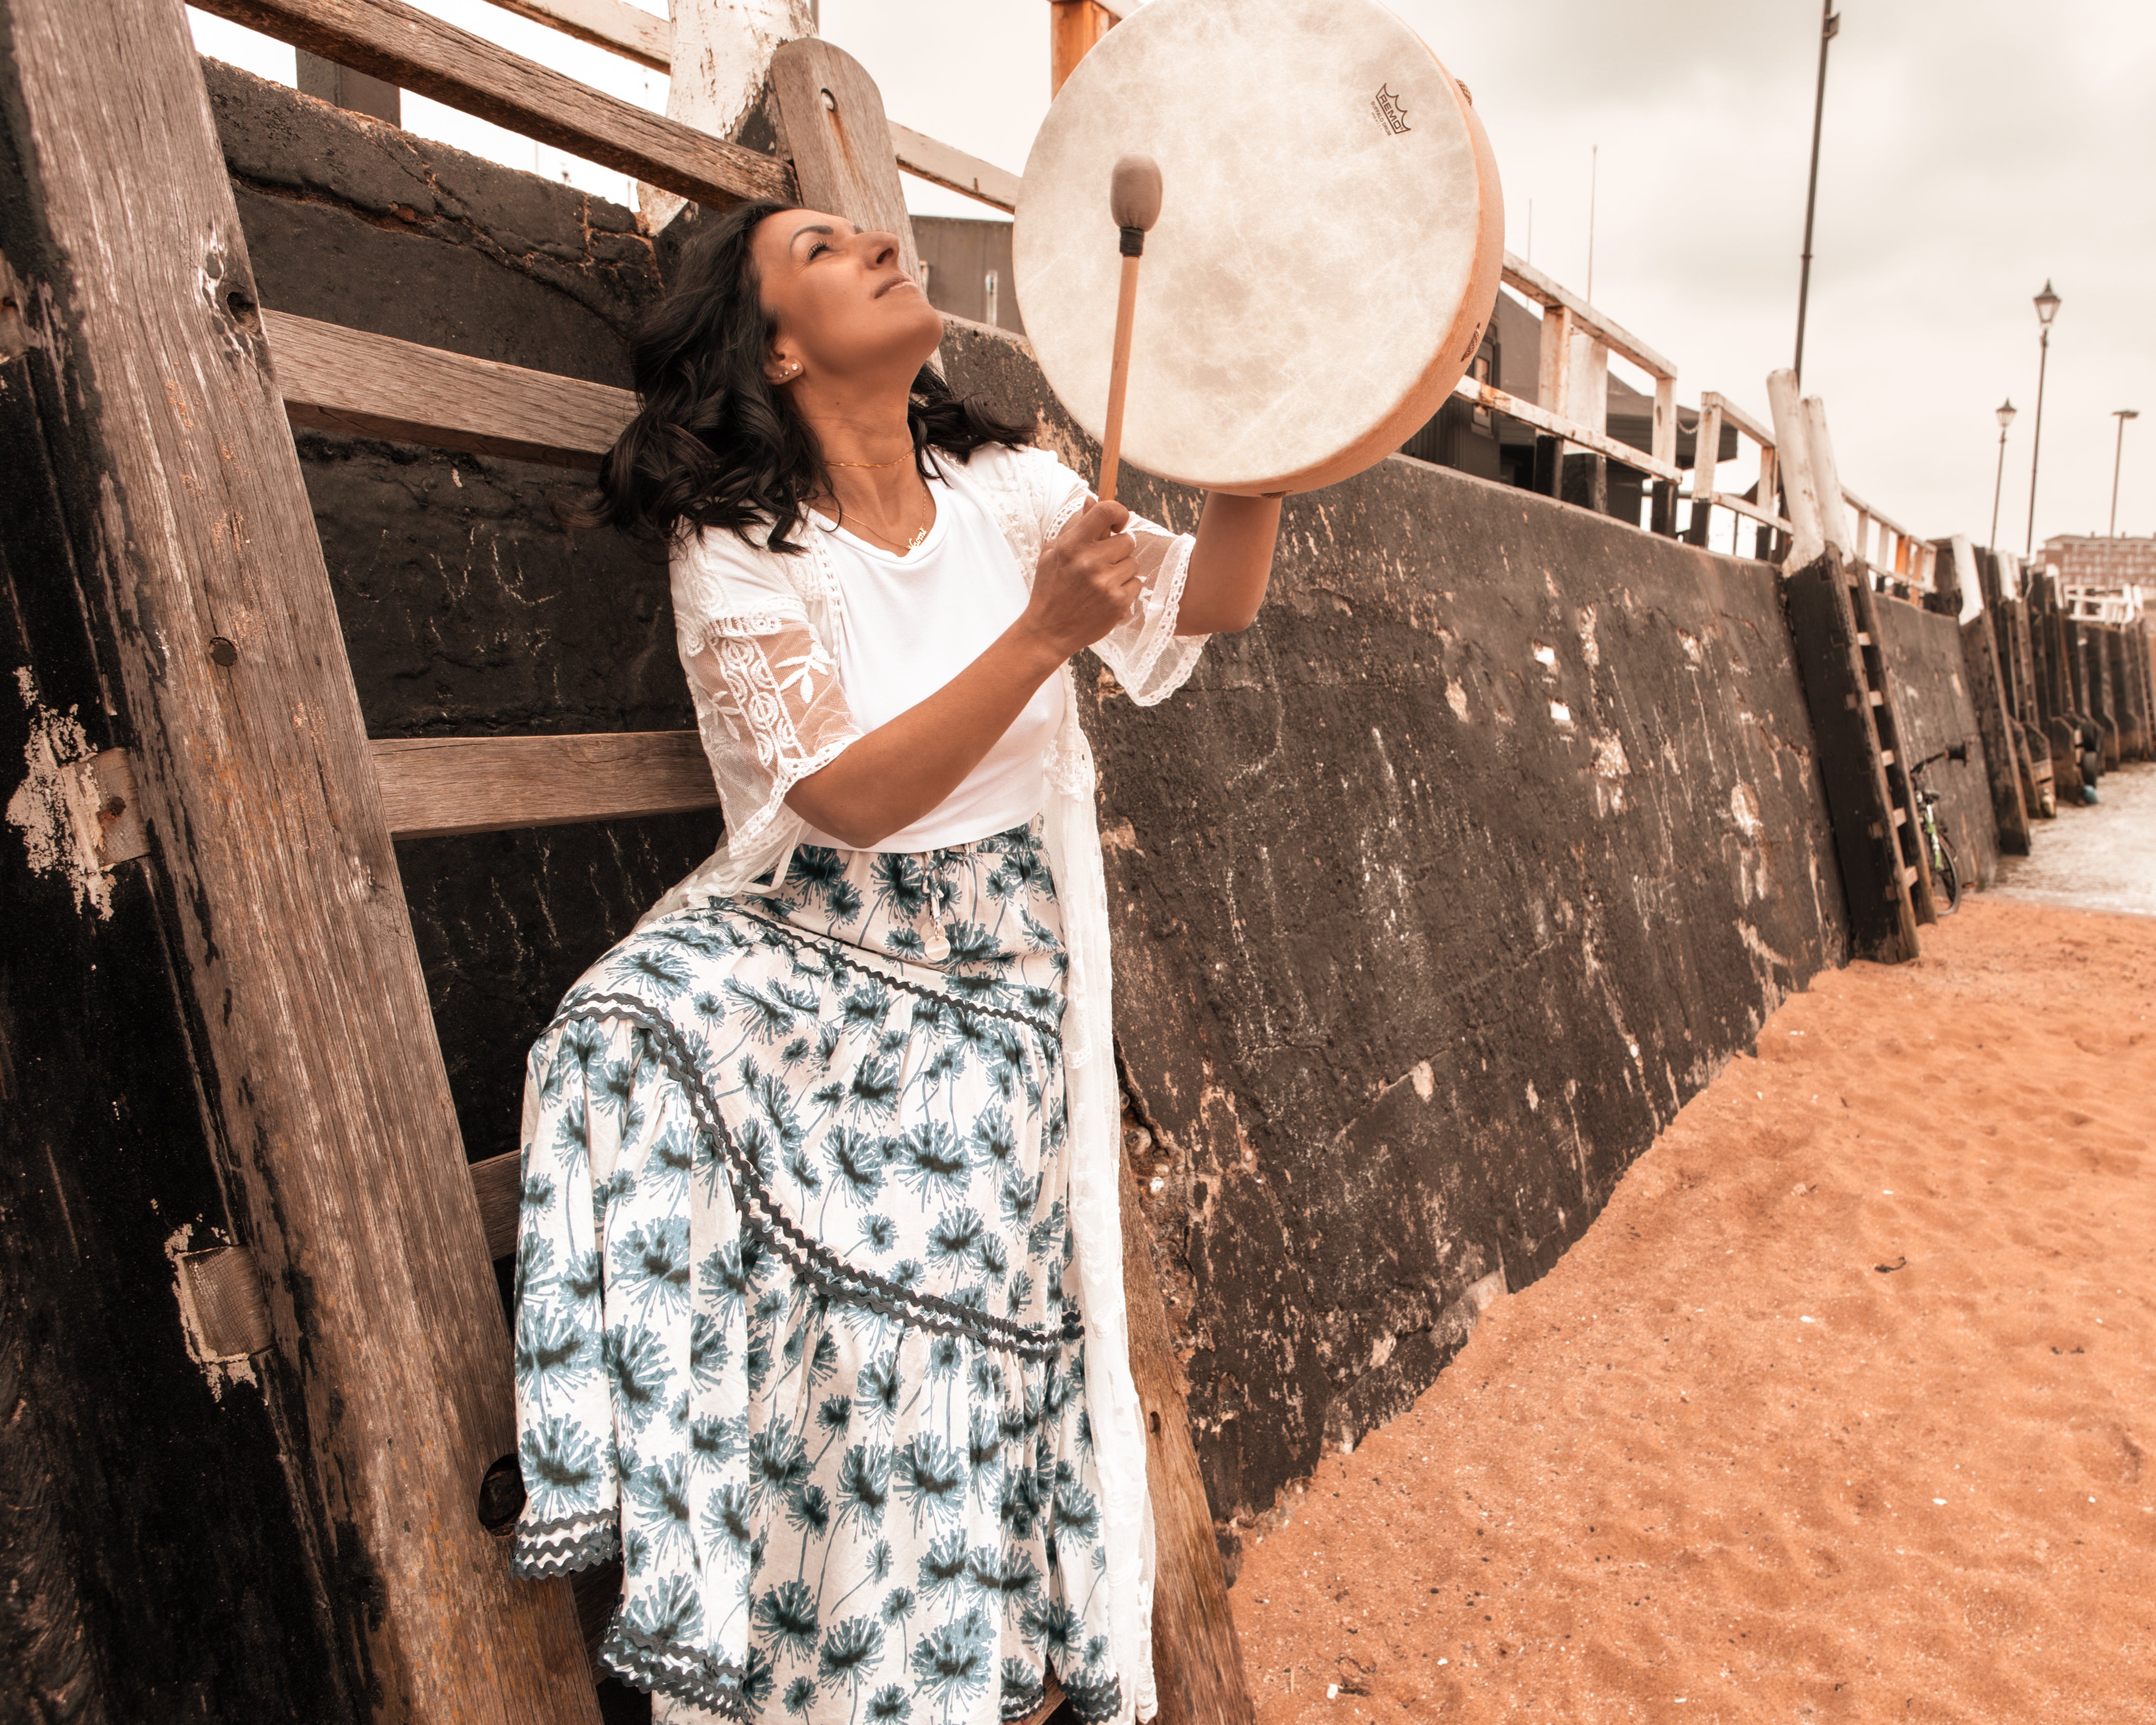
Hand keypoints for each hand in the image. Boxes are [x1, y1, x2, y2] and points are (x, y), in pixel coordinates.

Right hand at [1020, 497, 1139, 660]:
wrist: (1048, 631)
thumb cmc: (1050, 588)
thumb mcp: (1054, 553)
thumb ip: (1077, 526)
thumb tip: (1093, 499)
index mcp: (1072, 545)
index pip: (1106, 511)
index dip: (1119, 512)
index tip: (1117, 523)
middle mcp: (1090, 562)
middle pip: (1128, 540)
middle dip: (1119, 549)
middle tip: (1104, 562)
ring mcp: (1105, 583)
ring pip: (1133, 563)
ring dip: (1122, 570)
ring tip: (1102, 582)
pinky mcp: (1118, 603)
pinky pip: (1136, 584)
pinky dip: (1125, 589)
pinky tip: (1107, 596)